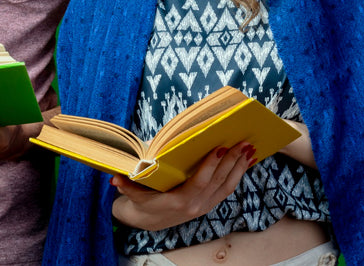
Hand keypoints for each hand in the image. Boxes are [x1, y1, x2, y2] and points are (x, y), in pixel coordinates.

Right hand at [111, 141, 256, 230]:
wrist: (149, 221)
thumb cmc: (143, 200)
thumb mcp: (133, 193)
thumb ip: (126, 185)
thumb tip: (114, 178)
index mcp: (179, 201)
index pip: (199, 182)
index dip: (211, 165)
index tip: (220, 147)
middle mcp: (196, 206)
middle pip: (218, 182)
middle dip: (232, 161)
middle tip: (243, 142)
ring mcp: (205, 206)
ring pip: (227, 186)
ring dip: (240, 167)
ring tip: (249, 149)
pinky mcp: (210, 204)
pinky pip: (227, 189)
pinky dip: (238, 175)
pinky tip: (245, 161)